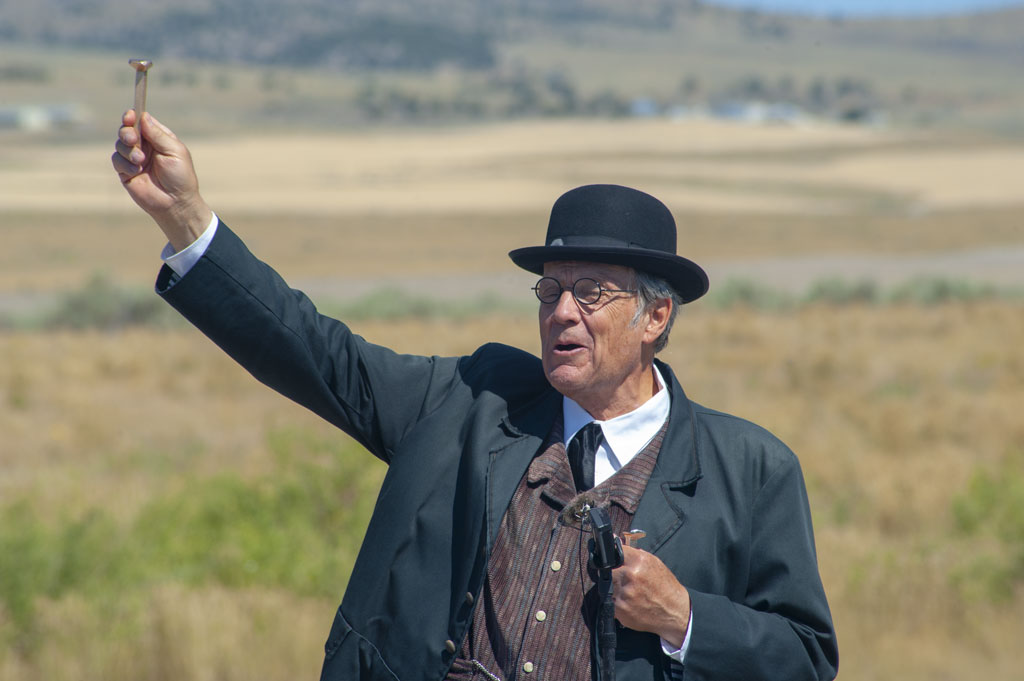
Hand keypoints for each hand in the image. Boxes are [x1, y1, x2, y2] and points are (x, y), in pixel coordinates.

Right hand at [111, 110, 211, 251]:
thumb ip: (158, 135)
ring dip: (128, 151)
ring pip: (120, 144)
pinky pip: (117, 160)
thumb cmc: (180, 177)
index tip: (130, 115)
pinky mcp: (126, 171)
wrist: (175, 203)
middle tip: (133, 140)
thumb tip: (143, 116)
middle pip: (127, 130)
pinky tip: (136, 172)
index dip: (133, 116)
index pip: (141, 121)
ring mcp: (134, 159)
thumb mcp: (174, 152)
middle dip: (127, 132)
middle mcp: (145, 147)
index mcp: (158, 138)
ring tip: (140, 161)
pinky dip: (125, 164)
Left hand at [611, 545, 690, 648]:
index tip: (610, 559)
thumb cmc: (665, 587)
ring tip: (630, 592)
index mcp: (639, 561)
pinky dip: (616, 601)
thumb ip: (633, 553)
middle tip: (623, 580)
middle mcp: (631, 575)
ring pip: (607, 586)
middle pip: (607, 570)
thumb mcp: (654, 564)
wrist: (675, 613)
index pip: (614, 552)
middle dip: (613, 574)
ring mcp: (625, 593)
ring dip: (614, 588)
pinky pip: (610, 601)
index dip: (611, 556)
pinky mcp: (620, 609)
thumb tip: (614, 541)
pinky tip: (629, 602)